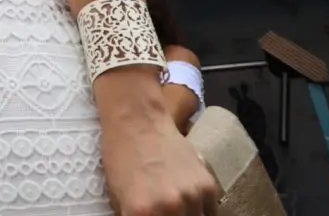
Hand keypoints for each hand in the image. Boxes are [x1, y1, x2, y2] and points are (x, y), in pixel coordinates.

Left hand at [100, 96, 219, 215]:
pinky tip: (190, 204)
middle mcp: (170, 207)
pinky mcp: (208, 186)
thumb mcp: (117, 194)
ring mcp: (192, 196)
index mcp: (141, 212)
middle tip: (164, 211)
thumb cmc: (120, 156)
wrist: (139, 121)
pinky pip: (211, 212)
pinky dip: (202, 211)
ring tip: (177, 208)